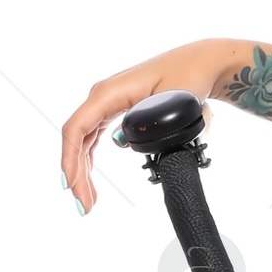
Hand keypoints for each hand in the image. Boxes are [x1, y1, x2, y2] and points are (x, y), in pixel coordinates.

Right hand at [59, 62, 207, 213]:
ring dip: (83, 171)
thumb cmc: (188, 78)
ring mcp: (109, 103)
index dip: (70, 159)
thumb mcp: (172, 103)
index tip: (71, 186)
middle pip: (77, 139)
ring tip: (88, 200)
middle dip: (77, 174)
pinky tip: (92, 180)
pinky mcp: (118, 110)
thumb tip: (120, 141)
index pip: (77, 128)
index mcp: (110, 93)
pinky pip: (95, 138)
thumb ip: (148, 124)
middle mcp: (104, 96)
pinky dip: (91, 160)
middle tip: (83, 207)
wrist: (202, 64)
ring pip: (85, 141)